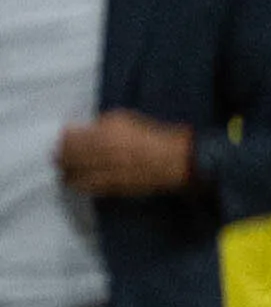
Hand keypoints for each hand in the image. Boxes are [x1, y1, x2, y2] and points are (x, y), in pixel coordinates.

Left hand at [56, 112, 195, 196]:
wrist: (174, 161)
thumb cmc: (152, 136)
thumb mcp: (126, 119)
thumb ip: (103, 124)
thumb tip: (86, 130)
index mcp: (103, 133)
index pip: (69, 137)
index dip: (64, 137)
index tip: (65, 136)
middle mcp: (99, 154)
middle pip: (66, 157)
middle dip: (61, 155)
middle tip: (60, 154)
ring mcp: (103, 172)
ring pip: (71, 175)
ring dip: (66, 171)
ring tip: (66, 169)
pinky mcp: (109, 187)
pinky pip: (85, 187)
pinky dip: (77, 183)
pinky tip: (76, 181)